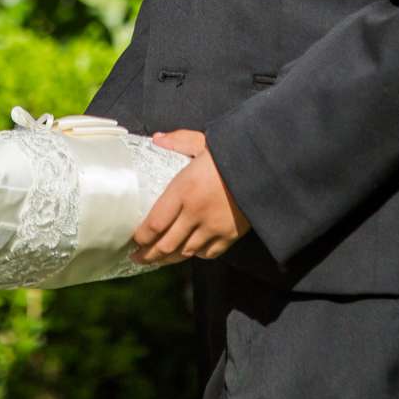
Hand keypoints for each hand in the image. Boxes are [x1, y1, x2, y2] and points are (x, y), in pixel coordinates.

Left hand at [132, 134, 248, 264]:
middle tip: (137, 258)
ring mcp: (214, 227)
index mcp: (184, 190)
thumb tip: (157, 138)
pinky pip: (209, 253)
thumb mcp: (203, 141)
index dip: (140, 237)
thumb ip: (178, 140)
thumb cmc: (231, 152)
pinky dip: (196, 255)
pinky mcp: (230, 235)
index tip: (132, 240)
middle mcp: (196, 213)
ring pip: (185, 253)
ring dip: (169, 259)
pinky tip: (189, 252)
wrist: (266, 167)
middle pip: (166, 245)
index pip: (154, 224)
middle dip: (148, 255)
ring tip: (158, 260)